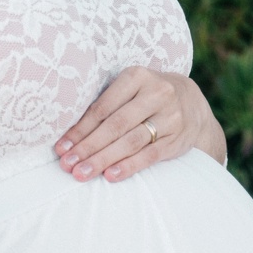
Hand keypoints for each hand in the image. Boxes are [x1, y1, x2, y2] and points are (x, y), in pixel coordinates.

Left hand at [55, 69, 217, 182]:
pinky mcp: (178, 138)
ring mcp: (170, 116)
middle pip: (116, 125)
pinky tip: (110, 175)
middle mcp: (157, 93)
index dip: (80, 129)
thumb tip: (68, 138)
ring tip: (82, 173)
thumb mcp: (128, 89)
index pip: (103, 107)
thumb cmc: (144, 97)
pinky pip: (150, 155)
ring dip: (103, 159)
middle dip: (88, 147)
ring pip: (131, 141)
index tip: (62, 148)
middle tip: (67, 165)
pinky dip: (129, 166)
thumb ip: (103, 106)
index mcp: (137, 77)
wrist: (190, 101)